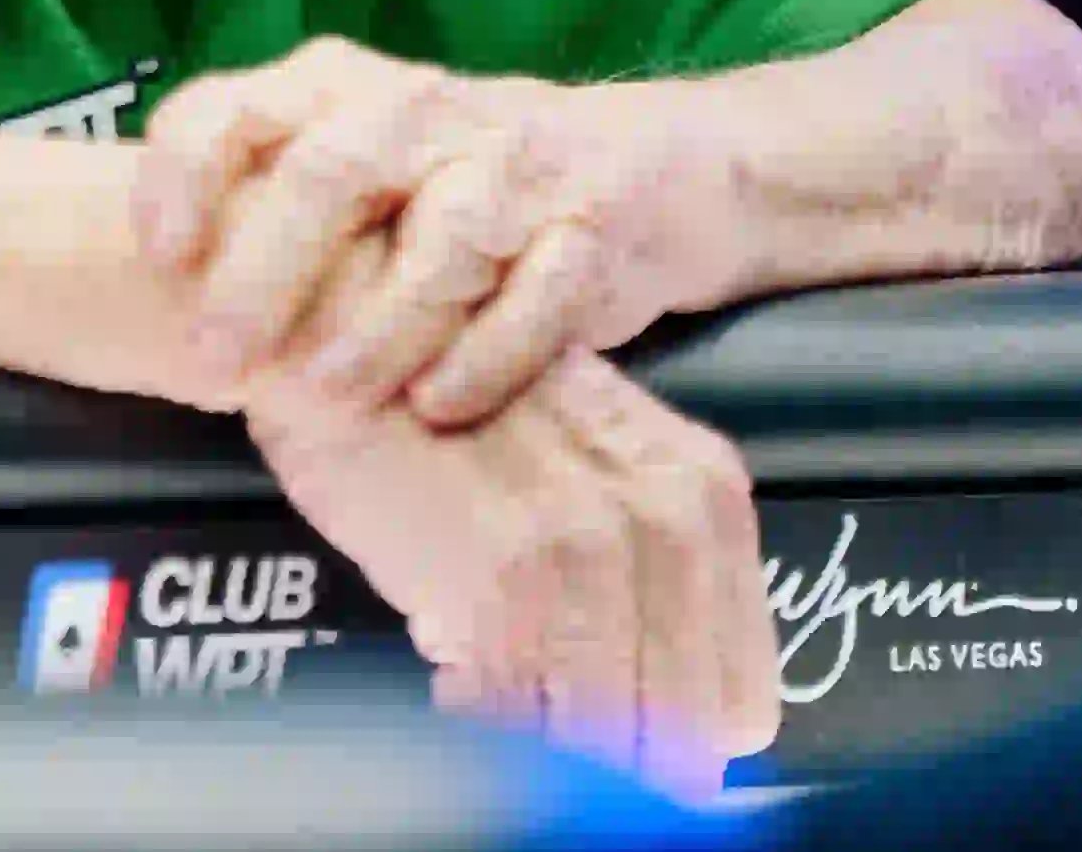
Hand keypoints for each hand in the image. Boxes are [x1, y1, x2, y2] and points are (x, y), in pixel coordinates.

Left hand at [137, 38, 721, 428]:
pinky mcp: (591, 225)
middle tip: (219, 359)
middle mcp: (418, 110)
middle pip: (332, 172)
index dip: (186, 174)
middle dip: (267, 271)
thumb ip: (260, 200)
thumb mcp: (347, 162)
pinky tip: (437, 407)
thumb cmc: (440, 183)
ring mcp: (513, 164)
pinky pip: (541, 293)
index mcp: (335, 88)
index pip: (236, 107)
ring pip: (444, 238)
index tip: (159, 256)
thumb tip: (144, 291)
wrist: (636, 163)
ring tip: (327, 395)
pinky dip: (485, 356)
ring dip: (379, 323)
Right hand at [251, 350, 778, 798]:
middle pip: (682, 728)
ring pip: (602, 731)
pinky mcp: (505, 570)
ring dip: (542, 740)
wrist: (343, 330)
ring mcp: (589, 543)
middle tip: (547, 728)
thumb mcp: (585, 466)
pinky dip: (481, 719)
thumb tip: (662, 718)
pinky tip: (452, 681)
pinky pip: (517, 711)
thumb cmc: (444, 401)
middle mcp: (667, 515)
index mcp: (705, 491)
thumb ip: (643, 574)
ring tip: (491, 697)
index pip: (738, 699)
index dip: (675, 738)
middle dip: (614, 752)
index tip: (622, 742)